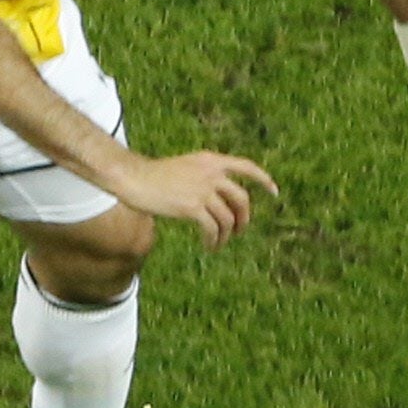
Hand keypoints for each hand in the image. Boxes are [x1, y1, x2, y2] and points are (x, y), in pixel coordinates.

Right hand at [117, 149, 278, 248]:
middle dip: (244, 218)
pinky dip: (214, 240)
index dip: (264, 180)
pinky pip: (212, 228)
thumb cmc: (151, 175)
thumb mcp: (183, 167)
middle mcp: (212, 174)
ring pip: (228, 218)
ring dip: (227, 234)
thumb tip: (214, 196)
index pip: (247, 167)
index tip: (274, 192)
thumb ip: (202, 176)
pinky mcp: (192, 207)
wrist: (133, 178)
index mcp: (211, 160)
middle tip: (239, 230)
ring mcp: (203, 190)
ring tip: (219, 243)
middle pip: (242, 199)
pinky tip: (209, 247)